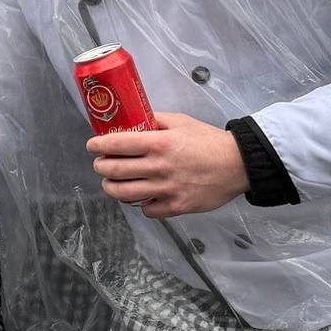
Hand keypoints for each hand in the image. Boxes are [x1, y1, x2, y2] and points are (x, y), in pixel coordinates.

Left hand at [87, 112, 248, 219]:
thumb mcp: (182, 122)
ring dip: (111, 187)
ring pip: (124, 194)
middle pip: (115, 170)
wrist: (238, 164)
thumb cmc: (209, 141)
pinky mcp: (176, 207)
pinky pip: (147, 210)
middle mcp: (160, 167)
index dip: (99, 145)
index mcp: (160, 143)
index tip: (92, 146)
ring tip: (111, 183)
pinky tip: (141, 197)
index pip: (117, 144)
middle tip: (101, 164)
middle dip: (101, 167)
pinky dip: (141, 204)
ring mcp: (167, 189)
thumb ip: (156, 121)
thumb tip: (134, 120)